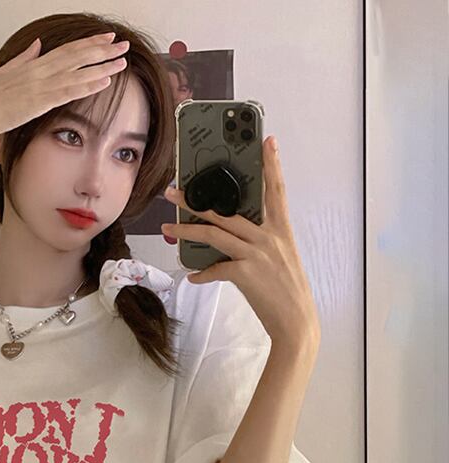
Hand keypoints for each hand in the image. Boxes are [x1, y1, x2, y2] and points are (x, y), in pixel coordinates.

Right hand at [0, 32, 129, 137]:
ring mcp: (41, 85)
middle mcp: (40, 70)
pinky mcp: (39, 102)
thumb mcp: (7, 72)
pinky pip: (68, 91)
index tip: (107, 37)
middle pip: (78, 56)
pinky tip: (104, 81)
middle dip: (102, 50)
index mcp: (34, 64)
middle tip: (123, 45)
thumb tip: (38, 45)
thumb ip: (25, 58)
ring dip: (102, 66)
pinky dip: (88, 85)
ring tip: (121, 61)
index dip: (89, 42)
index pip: (68, 49)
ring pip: (78, 72)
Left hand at [162, 136, 320, 348]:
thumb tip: (229, 241)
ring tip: (167, 225)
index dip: (272, 165)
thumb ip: (257, 244)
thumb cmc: (286, 290)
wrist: (296, 321)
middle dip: (197, 200)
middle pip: (227, 211)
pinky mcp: (246, 273)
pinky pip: (215, 268)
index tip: (267, 141)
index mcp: (280, 230)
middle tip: (174, 189)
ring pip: (214, 233)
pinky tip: (193, 277)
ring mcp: (257, 254)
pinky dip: (202, 274)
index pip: (276, 191)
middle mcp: (269, 237)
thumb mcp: (279, 258)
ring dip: (187, 228)